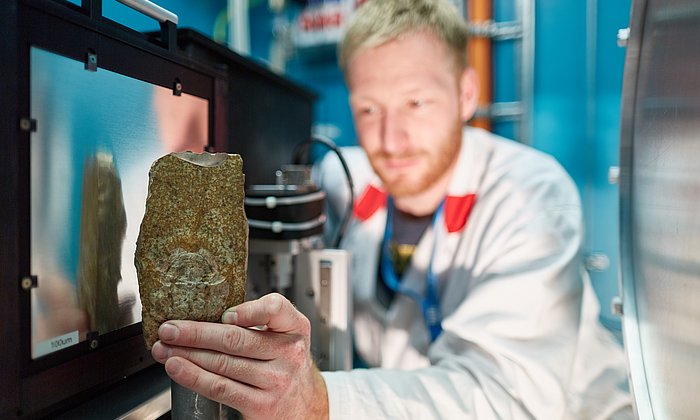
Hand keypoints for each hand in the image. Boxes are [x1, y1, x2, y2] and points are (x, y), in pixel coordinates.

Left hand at [151, 293, 328, 419]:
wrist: (304, 404)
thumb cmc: (285, 363)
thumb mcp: (285, 334)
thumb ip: (258, 321)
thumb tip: (206, 313)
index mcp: (295, 327)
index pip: (275, 309)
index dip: (247, 310)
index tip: (223, 314)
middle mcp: (289, 353)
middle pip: (235, 339)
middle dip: (195, 333)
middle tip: (169, 329)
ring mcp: (276, 380)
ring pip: (223, 363)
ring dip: (187, 355)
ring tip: (164, 348)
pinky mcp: (261, 404)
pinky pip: (221, 388)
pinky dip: (194, 377)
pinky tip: (177, 369)